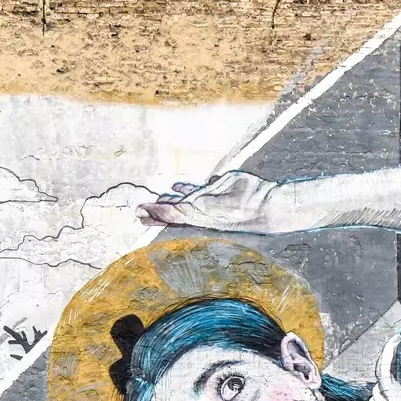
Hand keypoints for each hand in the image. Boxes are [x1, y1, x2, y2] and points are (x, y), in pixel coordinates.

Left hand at [139, 171, 281, 232]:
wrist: (261, 205)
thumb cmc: (235, 210)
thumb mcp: (206, 207)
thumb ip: (185, 207)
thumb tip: (166, 209)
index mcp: (194, 216)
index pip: (169, 214)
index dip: (154, 213)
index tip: (139, 210)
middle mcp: (198, 209)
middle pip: (173, 209)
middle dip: (157, 209)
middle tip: (141, 210)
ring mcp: (208, 198)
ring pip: (185, 197)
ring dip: (171, 198)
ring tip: (159, 196)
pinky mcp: (218, 188)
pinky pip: (199, 187)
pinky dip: (188, 186)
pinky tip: (180, 184)